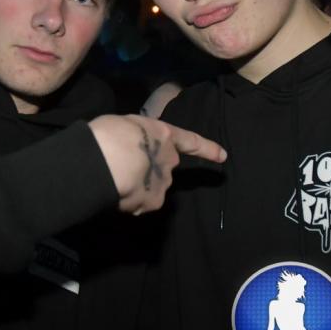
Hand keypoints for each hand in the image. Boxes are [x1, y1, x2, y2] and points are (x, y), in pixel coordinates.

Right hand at [88, 114, 225, 214]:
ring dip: (138, 186)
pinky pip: (141, 202)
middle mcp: (169, 159)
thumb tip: (131, 149)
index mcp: (163, 134)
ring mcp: (163, 182)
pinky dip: (130, 200)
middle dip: (148, 169)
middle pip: (163, 167)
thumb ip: (137, 138)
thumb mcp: (126, 126)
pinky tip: (116, 193)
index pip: (190, 141)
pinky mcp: (153, 202)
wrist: (107, 160)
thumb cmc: (112, 134)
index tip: (223, 156)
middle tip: (124, 167)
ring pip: (152, 187)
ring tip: (115, 180)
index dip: (207, 148)